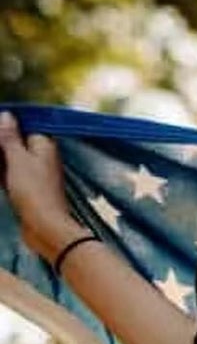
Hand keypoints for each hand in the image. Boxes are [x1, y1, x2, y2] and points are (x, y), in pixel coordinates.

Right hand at [0, 112, 89, 264]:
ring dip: (1, 160)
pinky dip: (3, 174)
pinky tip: (1, 178)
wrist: (45, 227)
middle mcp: (43, 157)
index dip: (6, 126)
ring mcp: (36, 174)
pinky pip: (11, 175)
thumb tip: (6, 116)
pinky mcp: (29, 189)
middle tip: (1, 160)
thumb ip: (10, 137)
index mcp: (44, 145)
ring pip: (12, 159)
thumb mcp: (17, 159)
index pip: (23, 125)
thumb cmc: (34, 192)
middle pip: (16, 142)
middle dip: (2, 143)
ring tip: (4, 175)